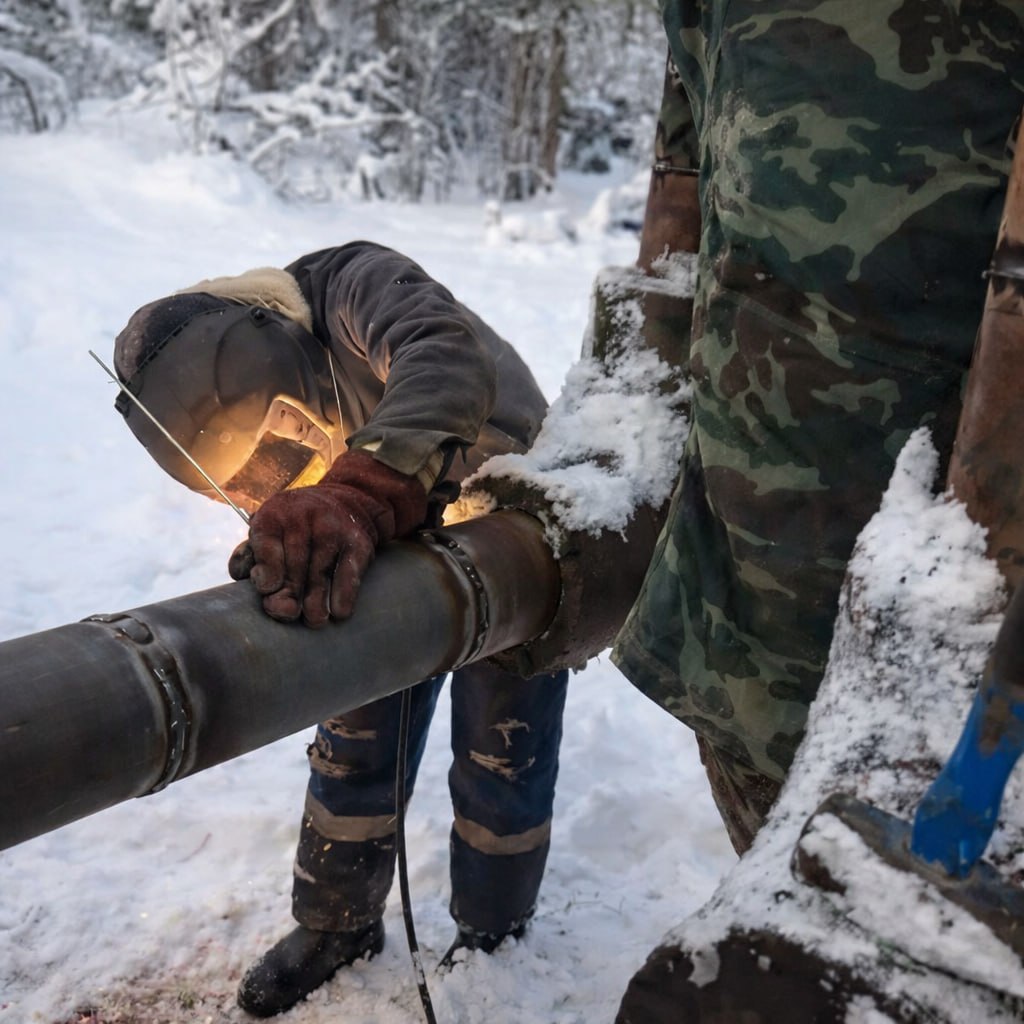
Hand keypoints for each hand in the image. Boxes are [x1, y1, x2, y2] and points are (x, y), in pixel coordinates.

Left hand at [228, 448, 428, 626]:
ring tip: (314, 620)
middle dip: (290, 596)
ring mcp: (333, 529)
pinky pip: (349, 574)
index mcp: (274, 514)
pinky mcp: (357, 542)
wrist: (342, 503)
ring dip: (316, 603)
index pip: (266, 549)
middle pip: (294, 567)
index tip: (268, 591)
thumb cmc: (293, 529)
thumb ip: (251, 557)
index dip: (266, 576)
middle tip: (288, 614)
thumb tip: (255, 584)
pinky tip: (338, 612)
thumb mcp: (268, 531)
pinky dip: (344, 596)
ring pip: (320, 574)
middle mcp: (304, 517)